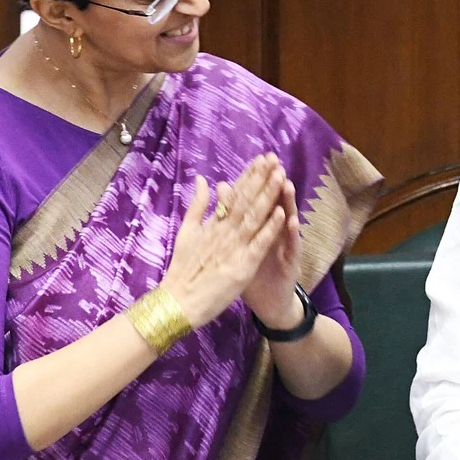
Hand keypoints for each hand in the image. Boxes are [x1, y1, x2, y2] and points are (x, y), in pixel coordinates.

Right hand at [159, 155, 286, 328]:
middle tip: (274, 158)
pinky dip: (270, 228)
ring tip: (280, 176)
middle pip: (246, 200)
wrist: (178, 301)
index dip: (249, 176)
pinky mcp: (242, 266)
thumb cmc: (183, 269)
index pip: (234, 195)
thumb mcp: (186, 232)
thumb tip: (201, 179)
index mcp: (213, 223)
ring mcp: (234, 247)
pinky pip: (259, 244)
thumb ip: (197, 206)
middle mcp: (224, 231)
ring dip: (268, 196)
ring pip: (254, 217)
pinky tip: (281, 212)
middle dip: (261, 178)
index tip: (261, 160)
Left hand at [240, 172, 302, 327]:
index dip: (258, 180)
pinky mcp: (290, 262)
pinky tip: (290, 219)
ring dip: (287, 202)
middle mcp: (274, 232)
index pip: (259, 198)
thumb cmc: (254, 272)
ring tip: (286, 184)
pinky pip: (291, 246)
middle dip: (274, 184)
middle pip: (274, 204)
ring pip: (286, 220)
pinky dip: (290, 233)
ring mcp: (284, 246)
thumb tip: (222, 187)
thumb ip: (231, 215)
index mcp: (259, 226)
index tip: (258, 160)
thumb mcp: (239, 243)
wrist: (269, 301)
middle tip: (275, 163)